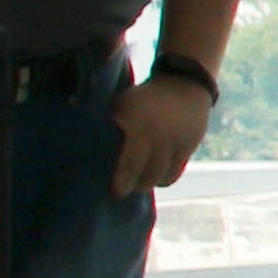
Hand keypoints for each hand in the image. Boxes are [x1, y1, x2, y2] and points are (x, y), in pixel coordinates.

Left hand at [108, 71, 212, 196]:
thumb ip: (112, 126)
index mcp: (140, 126)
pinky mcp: (188, 148)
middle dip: (135, 185)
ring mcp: (176, 143)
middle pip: (148, 175)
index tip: (116, 192)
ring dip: (150, 183)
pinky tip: (154, 175)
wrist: (184, 85)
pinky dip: (163, 178)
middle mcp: (160, 137)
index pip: (132, 163)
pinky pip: (174, 172)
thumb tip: (88, 148)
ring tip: (138, 182)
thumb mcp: (123, 105)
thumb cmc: (143, 98)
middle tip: (123, 190)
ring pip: (163, 178)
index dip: (123, 181)